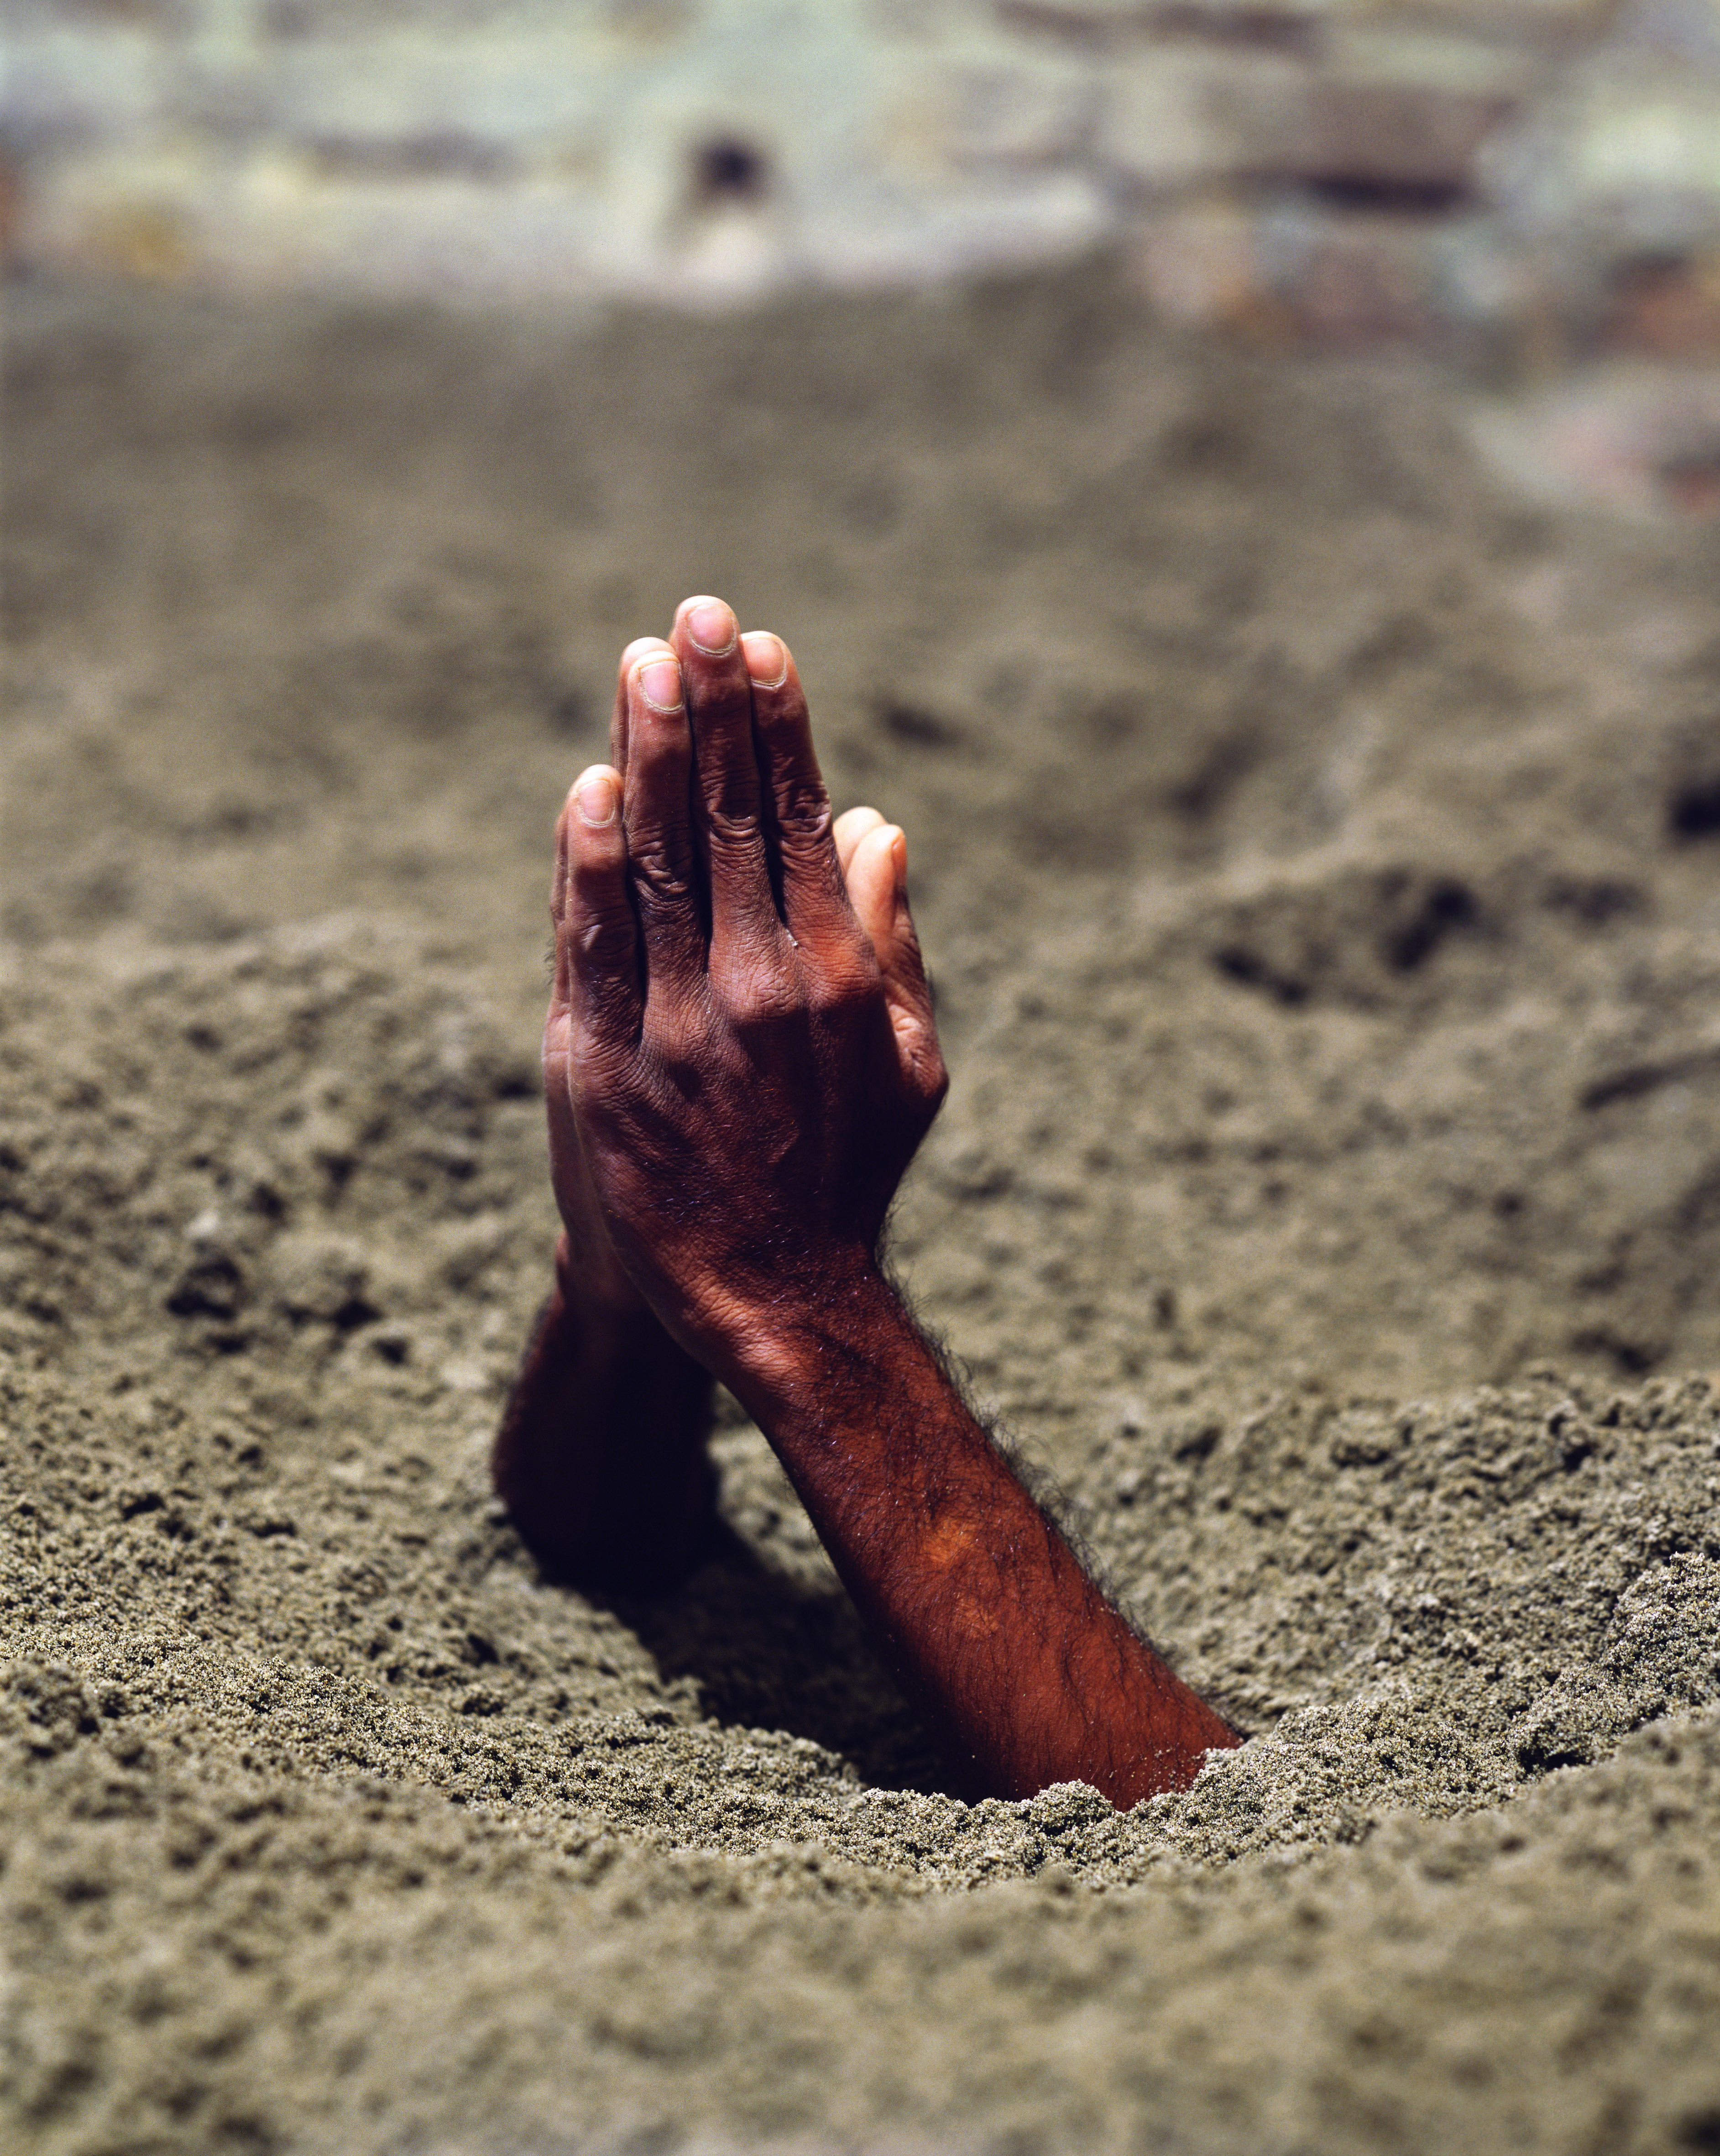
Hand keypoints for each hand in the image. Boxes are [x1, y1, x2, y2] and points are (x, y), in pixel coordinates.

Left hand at [546, 597, 946, 1383]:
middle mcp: (755, 986)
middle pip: (724, 817)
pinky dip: (585, 858)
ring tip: (644, 662)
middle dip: (713, 707)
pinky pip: (590, 938)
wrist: (765, 1296)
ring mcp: (672, 1022)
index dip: (779, 728)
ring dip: (645, 753)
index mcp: (836, 977)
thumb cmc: (847, 1171)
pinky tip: (587, 786)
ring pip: (653, 858)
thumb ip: (893, 940)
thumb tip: (883, 823)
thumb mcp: (910, 1064)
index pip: (800, 820)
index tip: (764, 649)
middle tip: (700, 615)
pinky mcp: (599, 1059)